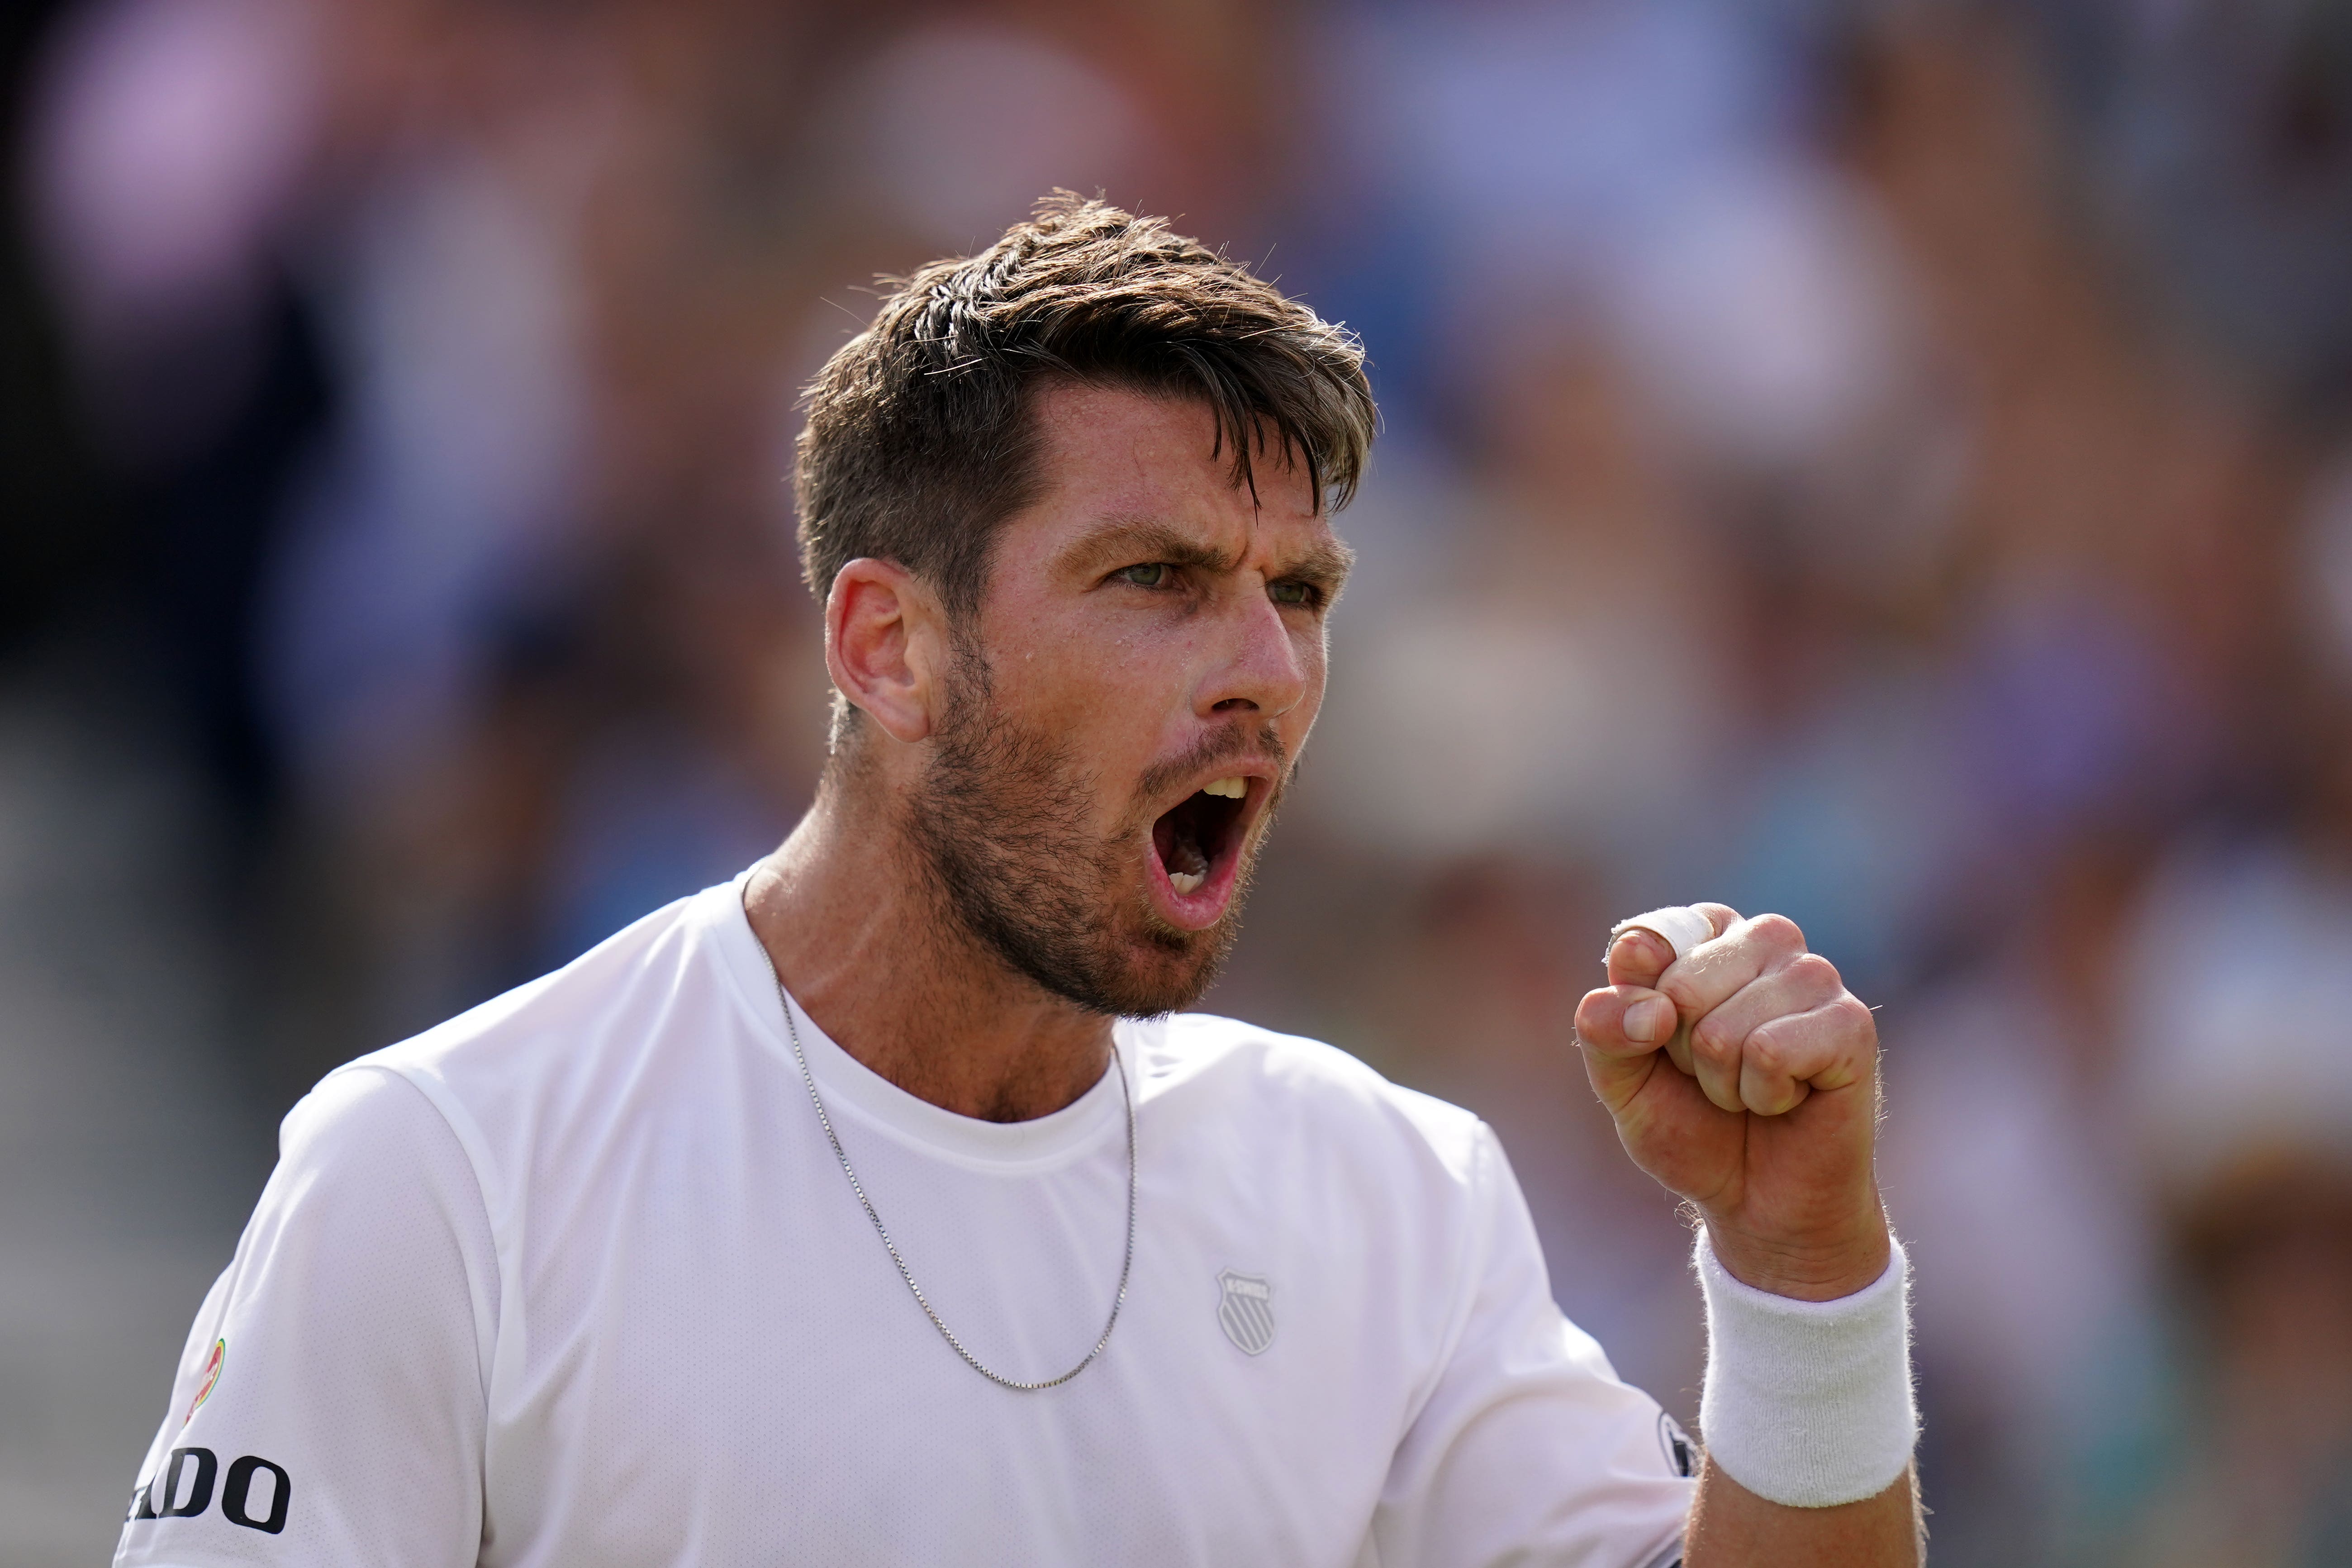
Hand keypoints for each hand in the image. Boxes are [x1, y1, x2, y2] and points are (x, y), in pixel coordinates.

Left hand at [1574, 905, 1888, 1300]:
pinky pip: (1771, 1051)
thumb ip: (1604, 1030)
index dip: (1640, 1015)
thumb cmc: (1692, 1127)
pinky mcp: (1851, 1023)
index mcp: (1707, 934)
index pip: (1643, 943)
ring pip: (1724, 1027)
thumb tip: (1648, 1006)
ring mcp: (1815, 976)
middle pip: (1681, 986)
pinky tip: (1787, 1098)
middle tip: (1717, 1075)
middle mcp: (1766, 939)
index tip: (1665, 1043)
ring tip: (1751, 1089)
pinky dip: (1763, 1093)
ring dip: (1723, 1080)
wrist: (1756, 1201)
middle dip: (1684, 1053)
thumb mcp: (1621, 1081)